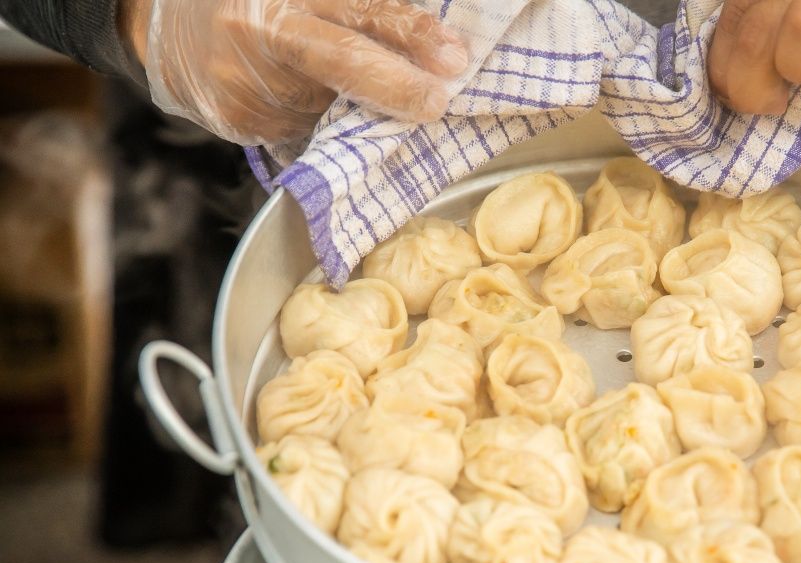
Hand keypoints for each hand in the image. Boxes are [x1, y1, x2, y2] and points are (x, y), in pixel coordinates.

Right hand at [122, 0, 468, 144]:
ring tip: (372, 96)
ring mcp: (250, 84)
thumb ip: (351, 7)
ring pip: (330, 105)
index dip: (410, 34)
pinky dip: (326, 120)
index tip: (453, 57)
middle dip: (398, 87)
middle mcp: (262, 35)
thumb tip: (419, 32)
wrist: (163, 25)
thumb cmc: (246, 1)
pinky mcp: (242, 121)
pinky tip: (317, 103)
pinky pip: (304, 127)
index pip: (359, 11)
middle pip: (342, 63)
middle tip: (438, 104)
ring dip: (365, 109)